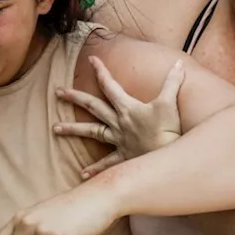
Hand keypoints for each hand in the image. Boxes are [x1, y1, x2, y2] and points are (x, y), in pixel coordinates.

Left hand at [53, 56, 185, 178]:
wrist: (167, 157)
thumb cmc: (168, 129)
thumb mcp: (170, 102)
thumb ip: (173, 81)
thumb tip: (180, 63)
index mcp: (127, 107)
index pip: (110, 85)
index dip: (100, 71)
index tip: (91, 59)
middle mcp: (118, 122)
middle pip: (92, 106)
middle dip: (74, 97)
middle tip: (57, 92)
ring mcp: (119, 139)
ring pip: (91, 132)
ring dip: (73, 129)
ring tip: (54, 129)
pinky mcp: (124, 156)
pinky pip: (107, 163)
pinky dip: (95, 170)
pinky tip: (82, 175)